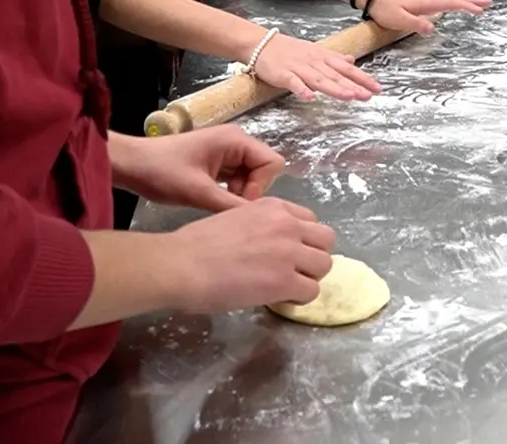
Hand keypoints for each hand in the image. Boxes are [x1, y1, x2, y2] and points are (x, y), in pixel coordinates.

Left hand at [113, 126, 286, 211]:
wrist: (130, 165)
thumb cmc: (161, 172)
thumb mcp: (198, 192)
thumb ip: (231, 205)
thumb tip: (258, 220)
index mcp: (236, 140)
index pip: (272, 163)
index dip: (261, 186)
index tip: (238, 201)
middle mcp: (236, 142)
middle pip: (264, 170)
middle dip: (251, 190)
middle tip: (227, 204)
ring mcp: (227, 152)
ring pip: (251, 177)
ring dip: (240, 193)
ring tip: (216, 203)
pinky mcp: (217, 163)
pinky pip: (237, 179)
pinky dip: (230, 192)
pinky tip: (212, 201)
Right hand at [168, 197, 336, 311]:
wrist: (180, 265)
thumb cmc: (194, 244)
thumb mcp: (234, 218)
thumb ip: (260, 227)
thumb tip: (267, 246)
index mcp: (274, 207)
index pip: (310, 221)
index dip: (303, 239)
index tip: (289, 252)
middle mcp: (287, 225)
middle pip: (326, 240)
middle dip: (313, 256)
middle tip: (294, 270)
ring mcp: (289, 252)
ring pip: (324, 265)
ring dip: (309, 278)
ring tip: (287, 287)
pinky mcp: (285, 281)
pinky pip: (311, 291)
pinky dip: (298, 298)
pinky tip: (279, 299)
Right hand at [255, 33, 381, 100]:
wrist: (261, 43)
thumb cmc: (289, 49)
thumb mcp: (315, 51)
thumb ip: (334, 58)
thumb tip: (352, 60)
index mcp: (323, 57)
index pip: (346, 68)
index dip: (362, 78)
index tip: (377, 88)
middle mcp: (314, 62)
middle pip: (336, 75)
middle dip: (353, 85)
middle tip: (368, 95)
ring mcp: (298, 68)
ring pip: (319, 79)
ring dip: (334, 88)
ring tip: (349, 96)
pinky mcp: (282, 74)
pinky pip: (293, 82)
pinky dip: (301, 89)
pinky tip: (309, 97)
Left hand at [365, 0, 491, 33]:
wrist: (375, 0)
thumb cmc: (386, 10)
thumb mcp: (398, 20)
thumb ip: (415, 23)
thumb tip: (432, 27)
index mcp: (427, 2)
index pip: (451, 3)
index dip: (466, 6)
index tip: (480, 10)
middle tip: (489, 1)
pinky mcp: (426, 2)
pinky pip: (447, 0)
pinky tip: (462, 1)